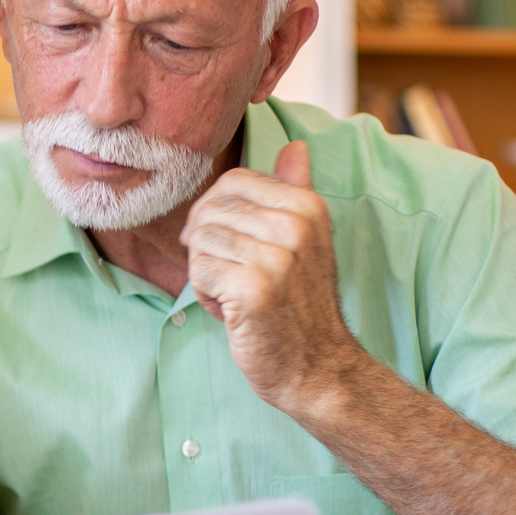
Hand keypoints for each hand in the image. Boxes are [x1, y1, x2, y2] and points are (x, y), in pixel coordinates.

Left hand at [180, 142, 356, 411]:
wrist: (317, 367)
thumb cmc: (300, 305)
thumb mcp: (306, 240)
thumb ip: (295, 191)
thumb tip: (295, 146)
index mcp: (308, 206)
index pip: (232, 182)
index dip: (214, 212)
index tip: (228, 244)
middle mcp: (296, 225)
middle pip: (210, 211)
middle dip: (209, 246)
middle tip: (235, 277)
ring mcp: (277, 257)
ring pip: (200, 241)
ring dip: (207, 274)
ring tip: (237, 296)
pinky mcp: (254, 289)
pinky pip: (198, 271)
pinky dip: (206, 296)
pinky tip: (232, 312)